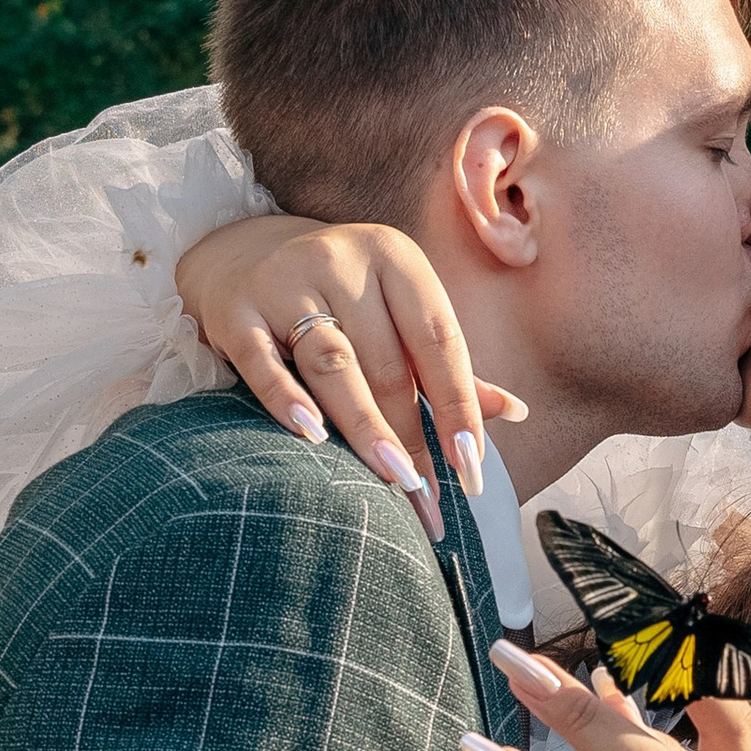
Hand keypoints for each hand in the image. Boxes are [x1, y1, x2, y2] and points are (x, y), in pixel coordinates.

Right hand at [173, 214, 525, 534]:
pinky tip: (313, 440)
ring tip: (394, 483)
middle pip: (387, 362)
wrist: (243, 253)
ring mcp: (285, 282)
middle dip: (414, 435)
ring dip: (367, 428)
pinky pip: (264, 363)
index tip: (470, 464)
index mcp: (395, 258)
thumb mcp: (397, 311)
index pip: (439, 338)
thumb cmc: (341, 295)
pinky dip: (288, 402)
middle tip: (429, 498)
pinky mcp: (236, 311)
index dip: (459, 404)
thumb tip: (514, 413)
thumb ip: (446, 363)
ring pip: (334, 364)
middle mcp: (342, 261)